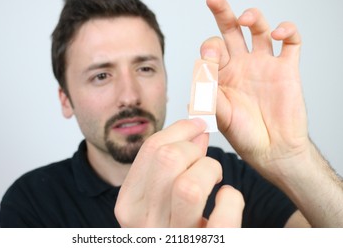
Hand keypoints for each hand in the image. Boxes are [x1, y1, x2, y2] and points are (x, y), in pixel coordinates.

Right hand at [115, 119, 243, 226]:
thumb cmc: (170, 228)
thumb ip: (166, 167)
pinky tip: (227, 198)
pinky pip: (224, 216)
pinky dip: (232, 198)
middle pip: (167, 160)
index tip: (196, 125)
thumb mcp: (155, 200)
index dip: (179, 130)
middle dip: (193, 147)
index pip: (150, 151)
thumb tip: (195, 130)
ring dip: (210, 170)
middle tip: (203, 153)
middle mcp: (145, 225)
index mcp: (128, 206)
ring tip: (214, 175)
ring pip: (190, 186)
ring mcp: (174, 240)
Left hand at [202, 0, 309, 178]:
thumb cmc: (243, 135)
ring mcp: (264, 65)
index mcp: (221, 75)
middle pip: (231, 31)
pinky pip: (291, 42)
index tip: (210, 59)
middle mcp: (241, 65)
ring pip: (259, 30)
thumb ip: (210, 93)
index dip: (209, 49)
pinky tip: (280, 33)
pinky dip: (288, 31)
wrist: (272, 150)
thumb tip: (200, 70)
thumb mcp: (220, 115)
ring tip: (246, 18)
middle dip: (222, 13)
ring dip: (253, 17)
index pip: (211, 50)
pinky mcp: (286, 69)